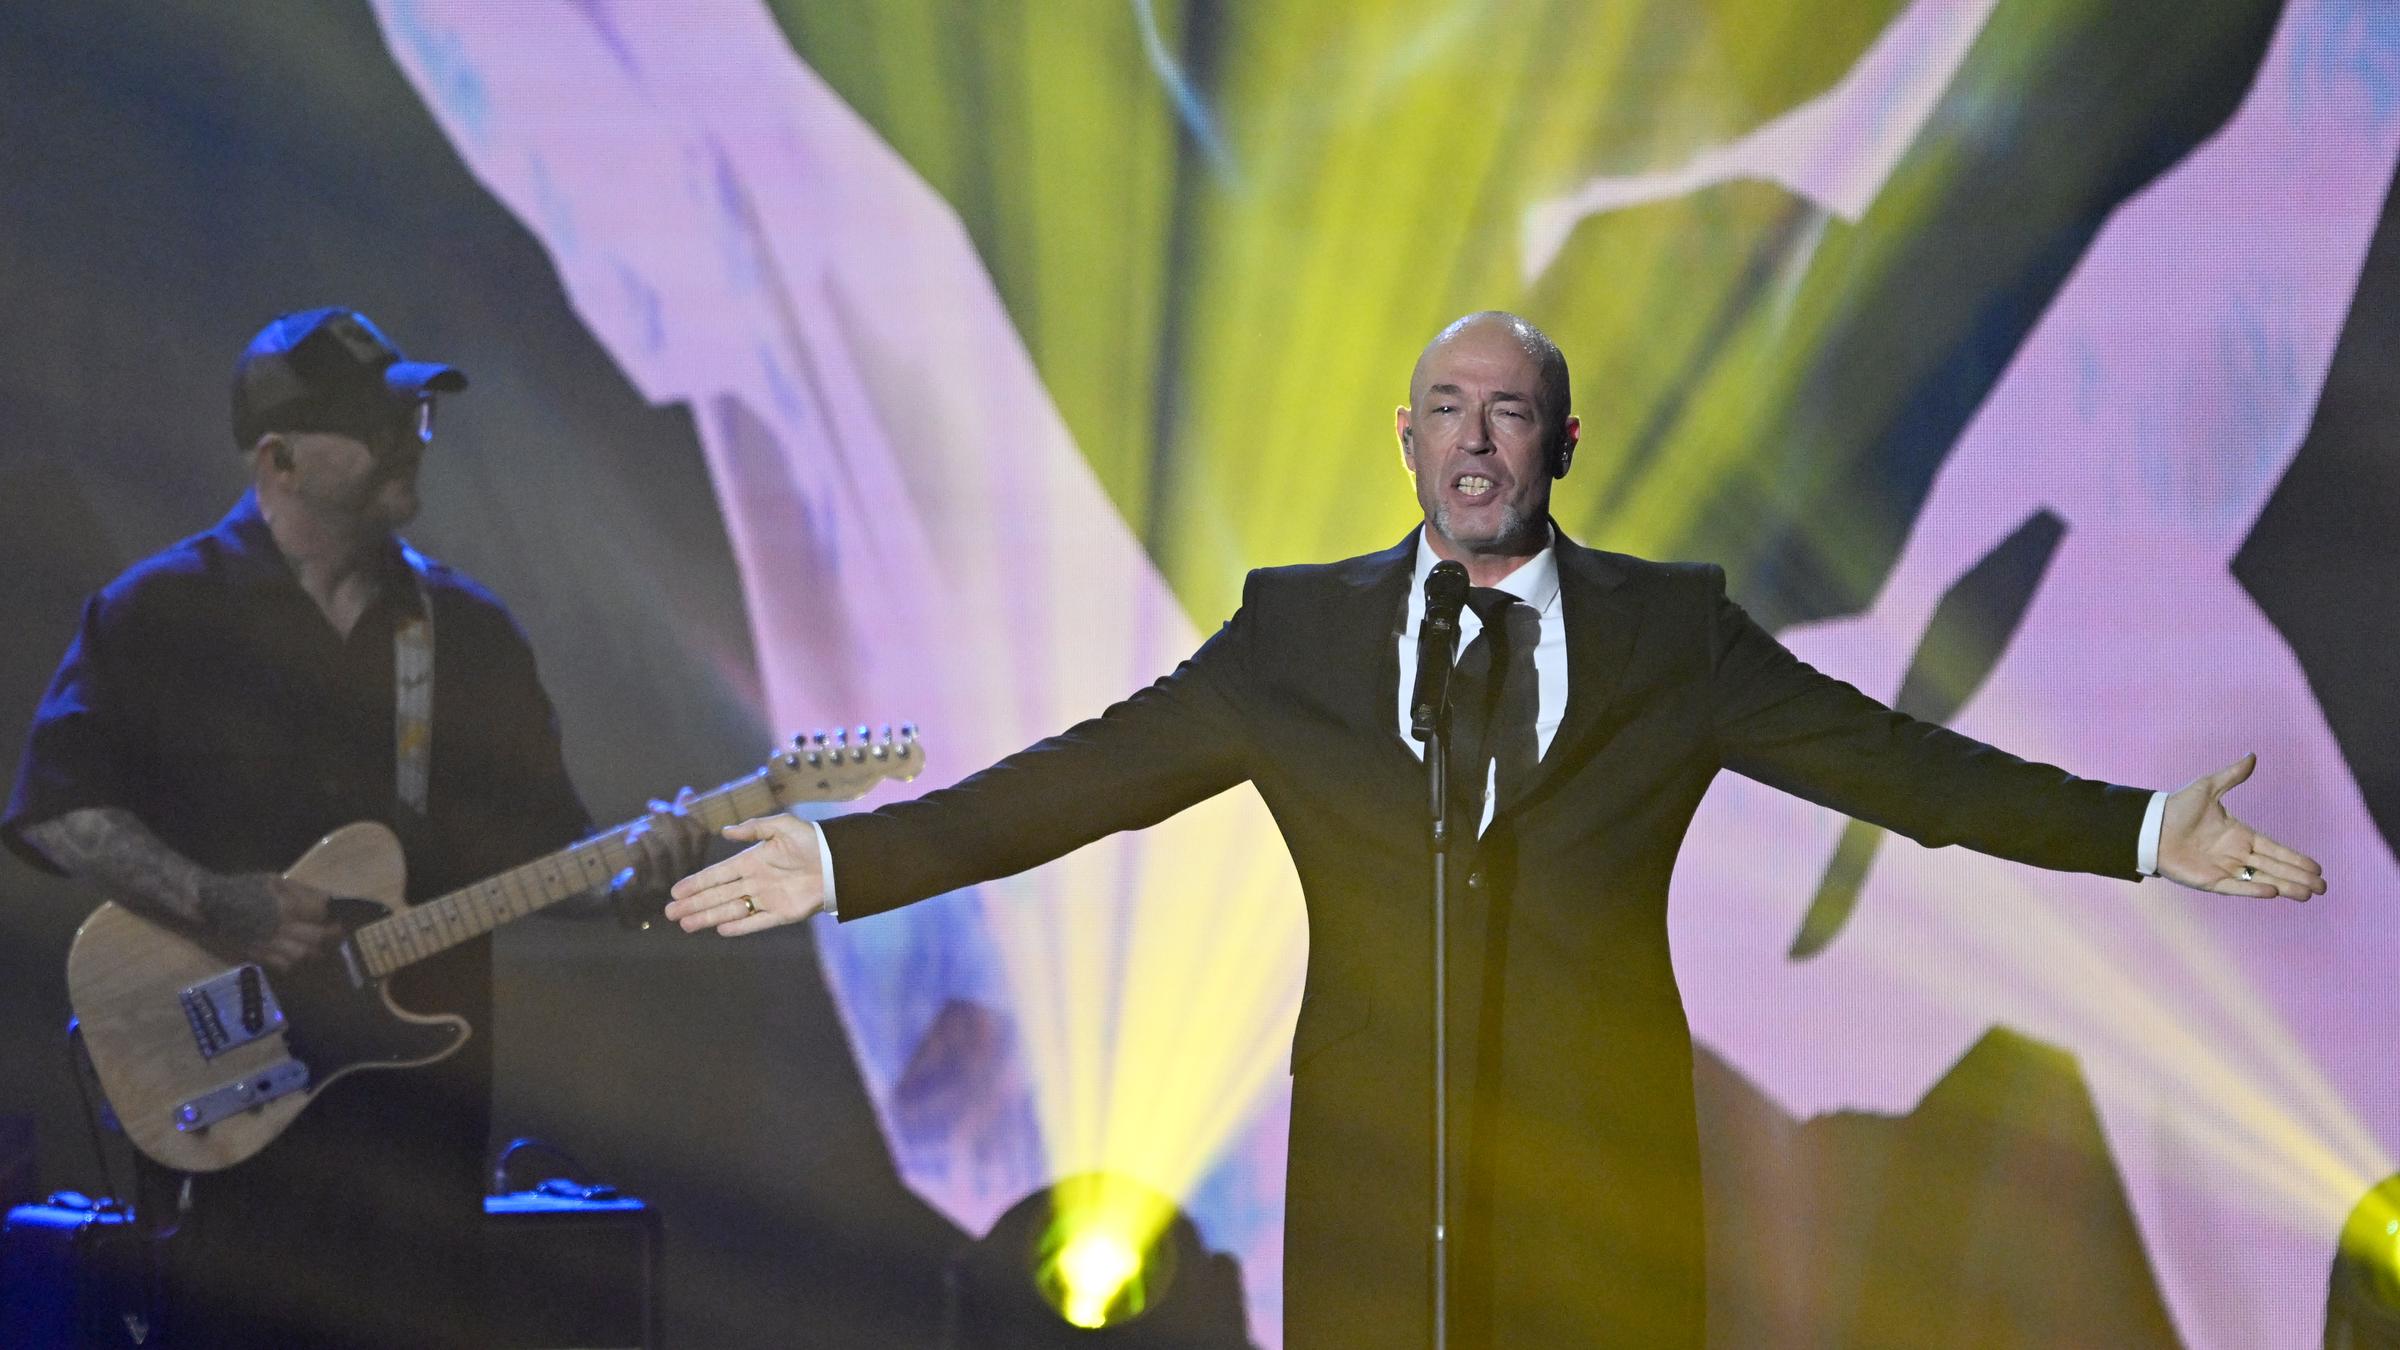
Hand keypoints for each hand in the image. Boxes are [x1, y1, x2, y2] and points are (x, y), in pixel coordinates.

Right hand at [195, 872, 339, 969]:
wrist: (209, 905)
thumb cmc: (243, 887)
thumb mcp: (274, 880)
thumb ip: (302, 891)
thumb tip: (329, 899)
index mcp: (285, 904)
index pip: (321, 913)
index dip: (335, 915)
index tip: (342, 916)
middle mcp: (280, 926)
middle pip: (317, 937)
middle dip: (332, 937)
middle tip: (338, 934)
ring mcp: (268, 943)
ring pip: (303, 955)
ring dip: (317, 952)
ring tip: (322, 946)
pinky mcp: (258, 955)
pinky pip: (283, 965)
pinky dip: (296, 962)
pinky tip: (300, 955)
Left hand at [608, 787, 709, 926]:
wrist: (626, 905)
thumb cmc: (651, 871)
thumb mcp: (669, 846)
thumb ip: (679, 821)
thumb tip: (687, 792)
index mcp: (695, 864)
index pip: (701, 835)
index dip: (689, 813)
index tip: (676, 801)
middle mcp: (683, 876)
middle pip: (681, 839)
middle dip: (667, 816)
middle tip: (654, 806)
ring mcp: (663, 885)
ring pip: (661, 850)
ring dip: (647, 832)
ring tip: (638, 828)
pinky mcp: (642, 890)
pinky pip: (640, 862)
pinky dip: (635, 845)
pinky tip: (630, 840)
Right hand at [663, 814, 824, 935]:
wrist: (839, 861)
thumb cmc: (812, 840)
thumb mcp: (782, 826)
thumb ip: (754, 829)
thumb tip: (725, 831)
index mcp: (752, 862)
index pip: (718, 875)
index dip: (696, 883)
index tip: (676, 891)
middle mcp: (755, 882)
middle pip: (718, 896)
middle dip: (694, 904)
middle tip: (670, 913)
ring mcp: (767, 899)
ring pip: (731, 910)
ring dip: (709, 917)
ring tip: (686, 925)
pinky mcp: (782, 914)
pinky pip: (757, 922)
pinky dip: (740, 926)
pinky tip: (721, 929)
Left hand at [2155, 754, 2325, 900]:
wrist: (2149, 825)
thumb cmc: (2176, 807)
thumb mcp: (2207, 787)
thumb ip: (2232, 775)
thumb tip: (2252, 755)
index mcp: (2240, 835)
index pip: (2275, 849)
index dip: (2296, 858)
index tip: (2317, 867)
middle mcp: (2235, 854)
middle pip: (2275, 867)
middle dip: (2299, 877)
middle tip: (2322, 886)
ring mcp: (2223, 868)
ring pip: (2261, 879)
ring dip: (2285, 886)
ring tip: (2308, 893)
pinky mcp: (2209, 880)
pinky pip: (2235, 887)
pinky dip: (2253, 890)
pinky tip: (2273, 892)